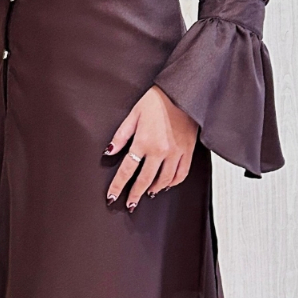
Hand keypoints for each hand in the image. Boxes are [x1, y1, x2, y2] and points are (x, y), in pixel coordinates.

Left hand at [104, 85, 198, 211]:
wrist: (183, 93)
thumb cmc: (158, 100)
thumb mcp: (134, 114)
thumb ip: (121, 136)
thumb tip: (109, 151)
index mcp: (143, 142)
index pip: (126, 170)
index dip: (118, 186)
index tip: (113, 196)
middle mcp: (159, 151)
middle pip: (144, 180)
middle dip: (135, 194)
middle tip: (130, 203)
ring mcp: (175, 153)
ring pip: (163, 180)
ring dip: (153, 189)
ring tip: (147, 193)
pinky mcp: (188, 151)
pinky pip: (181, 174)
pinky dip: (173, 183)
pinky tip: (167, 184)